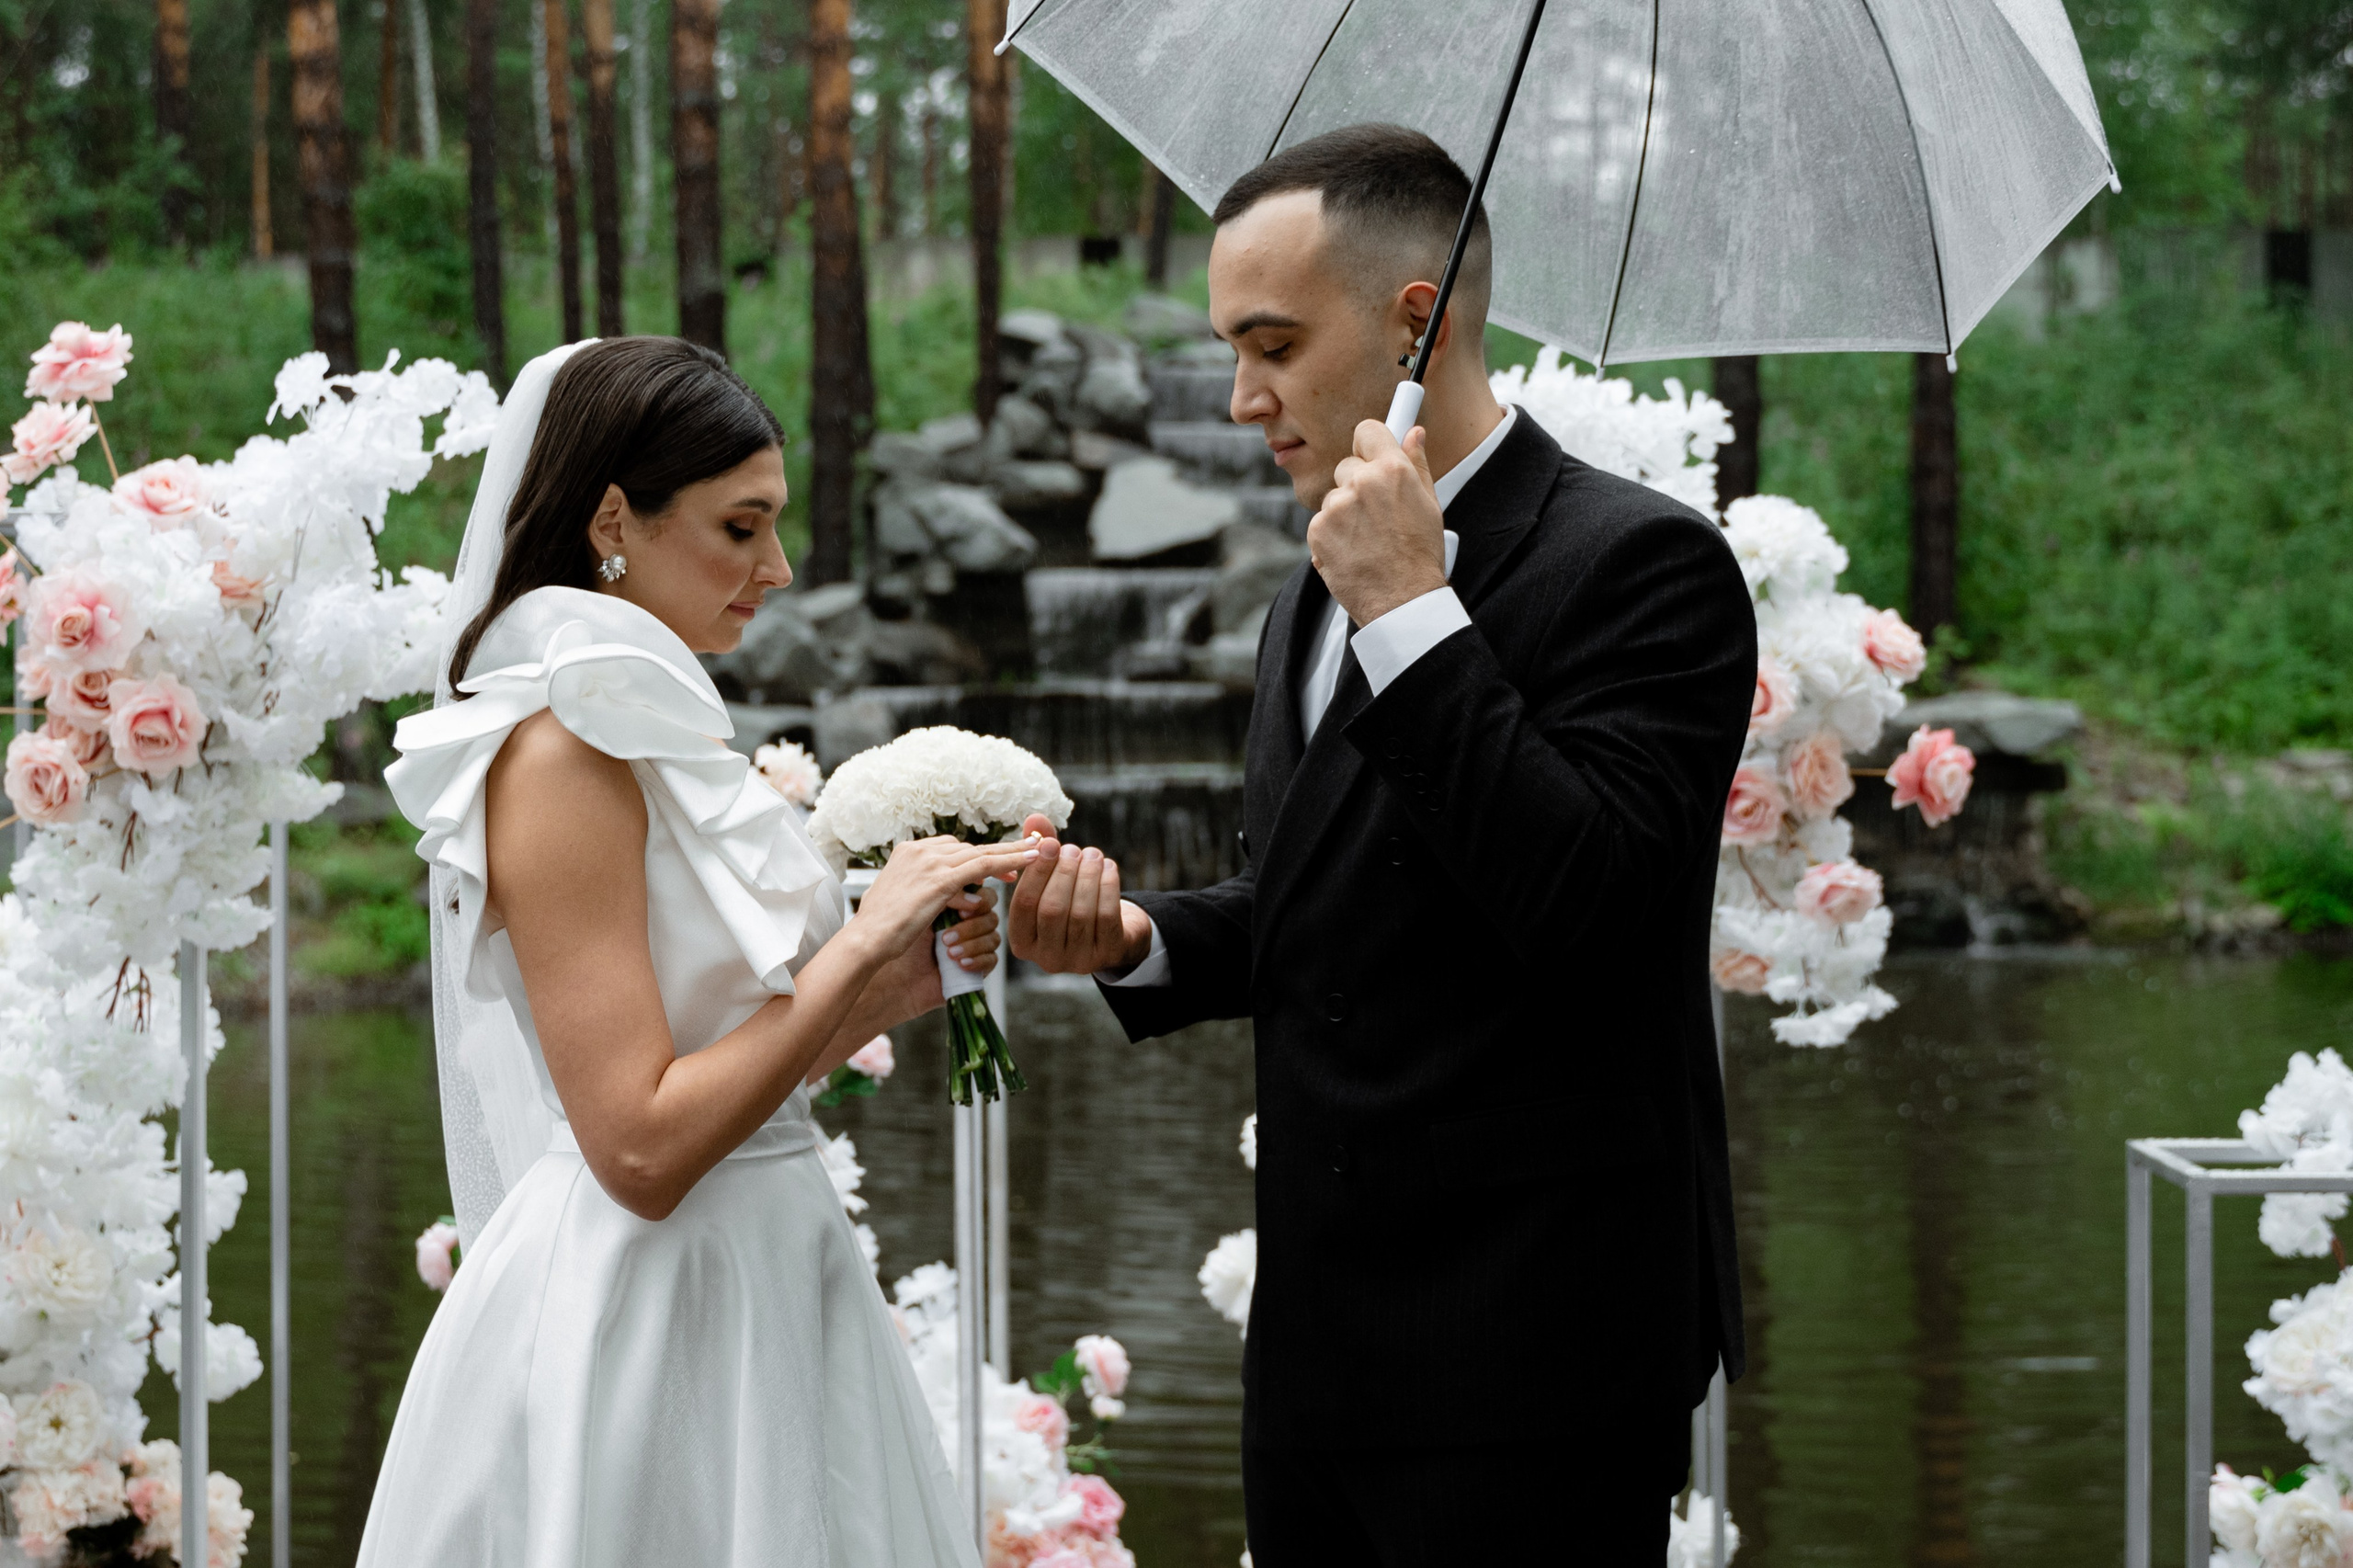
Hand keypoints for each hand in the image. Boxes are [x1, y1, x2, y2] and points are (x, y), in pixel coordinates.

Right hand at [851, 834, 1037, 964]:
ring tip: (1039, 851)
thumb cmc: (881, 928)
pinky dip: (1008, 862)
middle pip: (969, 848)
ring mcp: (930, 862)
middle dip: (999, 853)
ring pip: (981, 853)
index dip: (977, 855)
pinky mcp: (941, 879)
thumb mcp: (901, 899)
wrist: (867, 940)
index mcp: (908, 851)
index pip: (951, 847)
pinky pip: (983, 866)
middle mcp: (919, 850)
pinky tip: (1028, 862)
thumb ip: (922, 888)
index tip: (999, 860)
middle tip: (1028, 852)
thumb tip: (942, 892)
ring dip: (1012, 853)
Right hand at [1006, 813, 1152, 974]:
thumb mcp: (1052, 880)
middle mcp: (1046, 958)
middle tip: (1073, 849)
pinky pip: (1107, 917)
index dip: (1036, 871)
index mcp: (1023, 941)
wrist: (1112, 933)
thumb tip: (1035, 819)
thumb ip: (1040, 851)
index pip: (1023, 904)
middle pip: (1051, 910)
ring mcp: (1078, 961)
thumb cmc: (1072, 902)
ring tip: (1092, 853)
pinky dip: (1108, 887)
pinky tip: (1108, 867)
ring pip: (1080, 914)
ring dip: (1087, 877)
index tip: (1048, 843)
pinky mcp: (1108, 955)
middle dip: (1063, 873)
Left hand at [1308, 418, 1445, 625]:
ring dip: (1344, 513)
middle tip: (1377, 514)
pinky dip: (1332, 536)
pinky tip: (1353, 552)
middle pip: (1347, 466)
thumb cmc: (1420, 556)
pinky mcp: (1318, 530)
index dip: (1370, 444)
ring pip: (1333, 497)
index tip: (1372, 455)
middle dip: (1357, 484)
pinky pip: (1321, 523)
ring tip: (1367, 540)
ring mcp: (1336, 507)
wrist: (1402, 602)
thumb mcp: (1429, 505)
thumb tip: (1414, 433)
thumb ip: (1417, 464)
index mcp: (1392, 470)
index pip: (1367, 431)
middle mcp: (1361, 482)